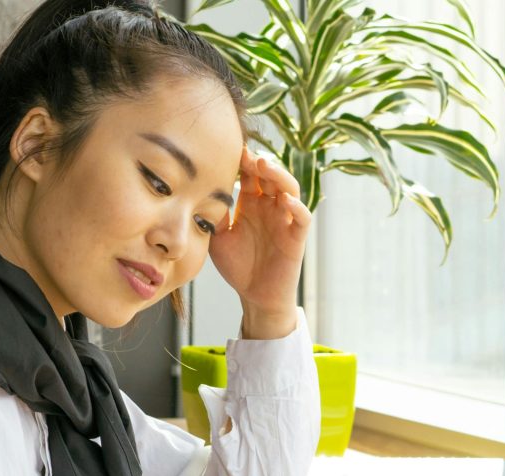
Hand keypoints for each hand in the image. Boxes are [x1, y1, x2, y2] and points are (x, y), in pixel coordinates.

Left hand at [208, 147, 310, 338]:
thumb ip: (215, 215)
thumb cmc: (238, 266)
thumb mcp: (218, 237)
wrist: (254, 296)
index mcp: (252, 203)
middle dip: (260, 162)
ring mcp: (285, 220)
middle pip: (271, 175)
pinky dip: (297, 206)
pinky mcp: (296, 237)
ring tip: (265, 166)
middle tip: (246, 154)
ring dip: (279, 175)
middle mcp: (270, 207)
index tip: (228, 150)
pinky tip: (285, 200)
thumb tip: (202, 190)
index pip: (251, 174)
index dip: (242, 161)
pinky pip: (302, 217)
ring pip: (290, 188)